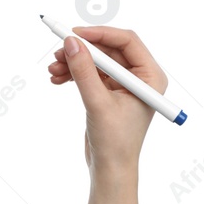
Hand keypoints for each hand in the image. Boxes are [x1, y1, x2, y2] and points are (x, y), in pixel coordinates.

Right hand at [47, 27, 164, 166]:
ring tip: (53, 70)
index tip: (74, 34)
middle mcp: (140, 77)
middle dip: (83, 50)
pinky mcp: (110, 92)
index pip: (127, 42)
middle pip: (109, 49)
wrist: (110, 170)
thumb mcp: (98, 103)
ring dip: (75, 62)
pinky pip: (92, 72)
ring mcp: (125, 84)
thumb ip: (84, 71)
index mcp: (150, 77)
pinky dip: (75, 72)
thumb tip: (71, 42)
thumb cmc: (115, 142)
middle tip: (59, 52)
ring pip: (97, 60)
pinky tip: (57, 78)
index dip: (100, 34)